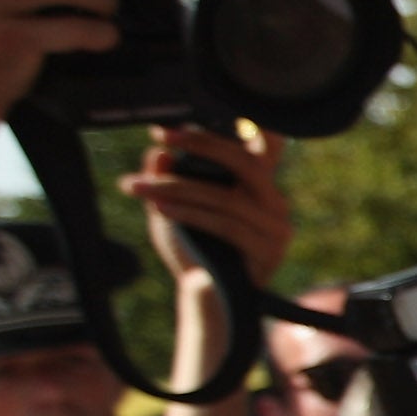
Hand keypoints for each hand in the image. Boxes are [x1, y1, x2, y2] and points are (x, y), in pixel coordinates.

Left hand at [123, 124, 290, 285]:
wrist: (205, 298)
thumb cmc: (192, 250)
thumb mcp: (171, 206)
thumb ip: (166, 178)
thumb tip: (158, 151)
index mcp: (256, 186)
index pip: (266, 145)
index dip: (244, 124)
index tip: (199, 117)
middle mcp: (273, 202)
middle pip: (247, 163)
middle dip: (202, 145)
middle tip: (162, 137)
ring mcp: (276, 228)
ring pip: (227, 198)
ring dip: (178, 189)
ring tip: (141, 188)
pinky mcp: (268, 252)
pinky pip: (227, 225)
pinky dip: (190, 214)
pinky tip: (162, 210)